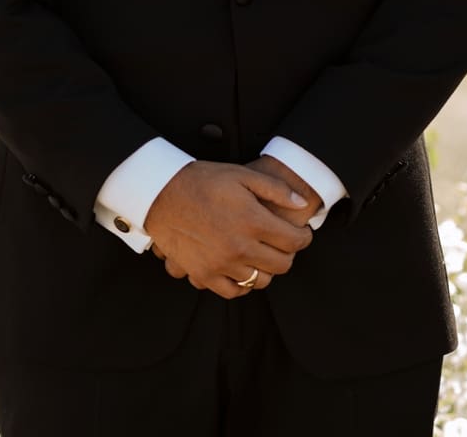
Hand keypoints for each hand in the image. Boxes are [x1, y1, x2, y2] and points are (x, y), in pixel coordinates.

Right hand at [143, 161, 313, 296]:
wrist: (161, 194)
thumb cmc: (204, 181)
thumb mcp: (243, 175)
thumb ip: (276, 190)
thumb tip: (302, 203)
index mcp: (254, 221)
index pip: (295, 242)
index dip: (304, 238)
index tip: (302, 233)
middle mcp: (240, 247)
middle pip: (281, 265)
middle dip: (289, 254)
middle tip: (284, 244)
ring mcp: (220, 264)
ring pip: (260, 280)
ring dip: (267, 268)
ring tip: (263, 254)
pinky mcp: (202, 274)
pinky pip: (233, 291)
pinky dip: (242, 284)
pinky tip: (243, 269)